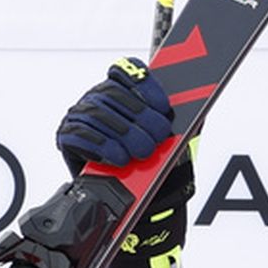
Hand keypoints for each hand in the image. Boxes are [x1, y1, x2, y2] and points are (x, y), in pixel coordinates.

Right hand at [57, 58, 193, 267]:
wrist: (128, 197)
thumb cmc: (150, 164)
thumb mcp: (171, 140)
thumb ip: (183, 121)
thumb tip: (201, 110)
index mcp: (120, 89)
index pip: (127, 70)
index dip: (144, 83)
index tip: (163, 105)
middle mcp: (96, 98)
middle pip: (114, 94)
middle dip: (140, 116)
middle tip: (158, 138)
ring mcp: (79, 115)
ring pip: (97, 114)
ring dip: (123, 134)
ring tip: (140, 153)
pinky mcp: (67, 136)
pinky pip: (80, 135)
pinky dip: (101, 147)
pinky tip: (118, 158)